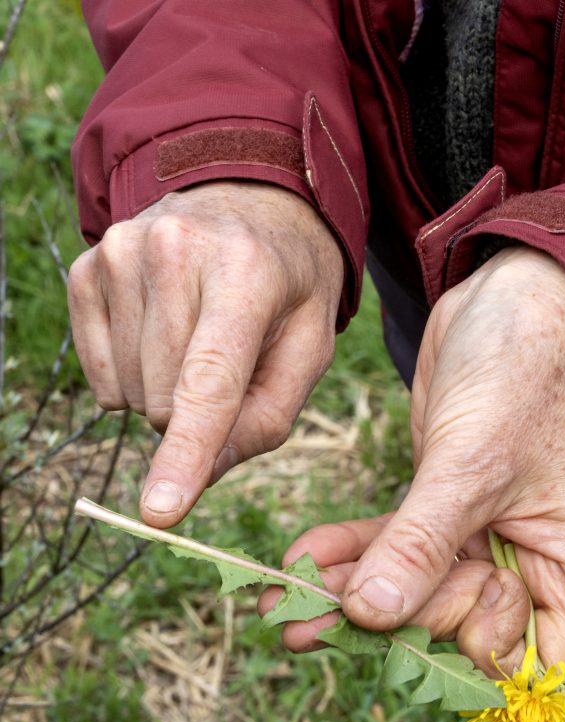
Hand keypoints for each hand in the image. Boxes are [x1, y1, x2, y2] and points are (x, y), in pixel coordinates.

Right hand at [68, 181, 343, 526]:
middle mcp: (175, 252)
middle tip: (228, 363)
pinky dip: (131, 378)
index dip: (185, 452)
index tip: (160, 511)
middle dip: (196, 415)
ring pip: (128, 395)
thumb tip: (198, 478)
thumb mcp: (309, 348)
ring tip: (198, 337)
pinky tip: (162, 333)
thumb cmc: (287, 286)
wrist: (248, 200)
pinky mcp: (88, 267)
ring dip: (163, 394)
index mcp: (247, 272)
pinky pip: (99, 376)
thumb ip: (266, 419)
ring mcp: (121, 254)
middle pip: (163, 403)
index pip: (208, 382)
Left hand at [268, 248, 564, 677]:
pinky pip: (393, 549)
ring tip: (277, 607)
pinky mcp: (443, 515)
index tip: (399, 625)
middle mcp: (534, 570)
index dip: (463, 652)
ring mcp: (486, 544)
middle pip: (454, 628)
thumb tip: (372, 616)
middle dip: (380, 624)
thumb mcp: (473, 464)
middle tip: (298, 625)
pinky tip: (300, 558)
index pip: (525, 660)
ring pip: (413, 592)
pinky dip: (349, 552)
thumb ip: (423, 545)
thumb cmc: (525, 374)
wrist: (510, 303)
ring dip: (346, 595)